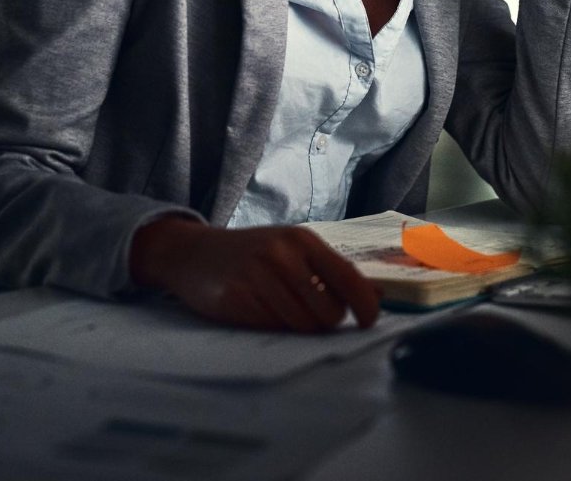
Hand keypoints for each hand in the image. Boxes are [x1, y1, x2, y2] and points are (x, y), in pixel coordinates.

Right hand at [129, 217, 381, 331]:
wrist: (193, 253)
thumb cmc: (252, 253)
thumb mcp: (292, 248)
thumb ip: (332, 270)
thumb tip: (376, 295)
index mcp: (302, 240)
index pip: (349, 278)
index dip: (366, 306)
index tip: (369, 321)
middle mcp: (281, 255)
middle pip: (329, 312)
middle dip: (325, 322)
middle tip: (309, 313)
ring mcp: (256, 276)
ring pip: (302, 326)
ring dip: (299, 328)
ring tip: (281, 310)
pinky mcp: (236, 299)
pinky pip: (273, 330)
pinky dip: (273, 328)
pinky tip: (260, 311)